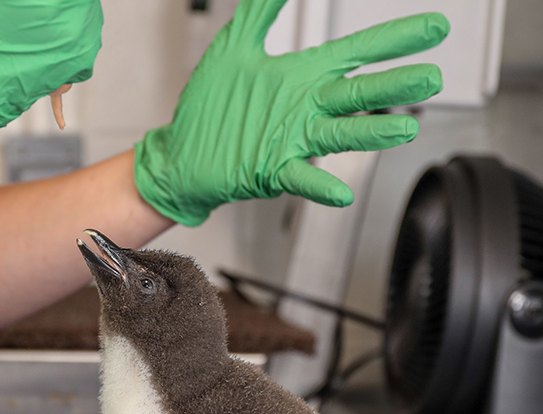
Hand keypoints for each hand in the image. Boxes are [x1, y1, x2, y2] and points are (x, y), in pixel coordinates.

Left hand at [134, 0, 449, 225]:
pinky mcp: (272, 169)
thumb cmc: (209, 109)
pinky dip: (320, 187)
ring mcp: (292, 139)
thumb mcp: (234, 48)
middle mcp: (304, 107)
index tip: (433, 28)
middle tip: (431, 78)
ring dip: (370, 133)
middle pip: (359, 93)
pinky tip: (341, 193)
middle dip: (395, 85)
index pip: (356, 52)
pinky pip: (302, 178)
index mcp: (300, 75)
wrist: (182, 155)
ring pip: (339, 133)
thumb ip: (260, 11)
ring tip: (402, 129)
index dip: (394, 39)